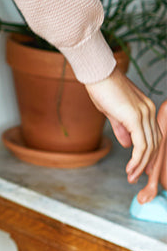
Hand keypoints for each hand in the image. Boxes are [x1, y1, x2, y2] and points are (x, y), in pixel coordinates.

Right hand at [83, 69, 159, 193]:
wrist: (97, 73)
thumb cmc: (102, 88)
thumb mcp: (113, 112)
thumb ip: (122, 128)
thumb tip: (127, 144)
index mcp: (146, 109)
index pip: (153, 136)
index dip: (149, 153)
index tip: (141, 167)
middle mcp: (149, 111)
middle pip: (154, 143)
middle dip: (146, 163)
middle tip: (135, 177)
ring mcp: (144, 114)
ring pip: (148, 147)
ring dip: (140, 164)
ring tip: (130, 176)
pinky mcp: (135, 117)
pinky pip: (140, 145)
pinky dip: (137, 159)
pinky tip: (130, 168)